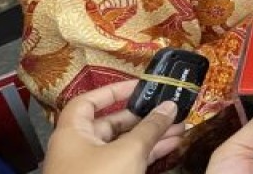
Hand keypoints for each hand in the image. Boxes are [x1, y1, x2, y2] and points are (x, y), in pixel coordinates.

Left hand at [42, 80, 184, 173]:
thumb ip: (151, 127)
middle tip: (170, 109)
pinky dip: (147, 154)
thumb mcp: (129, 151)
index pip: (88, 101)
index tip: (140, 86)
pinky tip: (172, 146)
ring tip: (180, 127)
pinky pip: (127, 162)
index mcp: (72, 133)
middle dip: (143, 117)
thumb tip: (169, 106)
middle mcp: (78, 148)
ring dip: (151, 136)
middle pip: (111, 123)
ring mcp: (91, 168)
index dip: (113, 91)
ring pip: (123, 144)